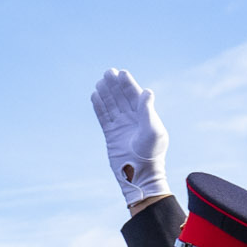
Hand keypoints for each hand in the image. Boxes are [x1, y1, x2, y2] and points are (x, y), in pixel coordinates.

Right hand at [91, 69, 168, 207]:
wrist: (139, 174)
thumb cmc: (150, 153)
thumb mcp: (152, 130)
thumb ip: (147, 111)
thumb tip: (146, 91)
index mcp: (145, 115)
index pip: (135, 95)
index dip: (128, 84)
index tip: (121, 73)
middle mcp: (133, 118)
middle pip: (121, 98)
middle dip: (115, 85)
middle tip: (107, 72)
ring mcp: (121, 126)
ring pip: (111, 105)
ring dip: (106, 94)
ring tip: (99, 82)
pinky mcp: (111, 134)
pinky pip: (103, 117)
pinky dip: (99, 107)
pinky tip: (94, 96)